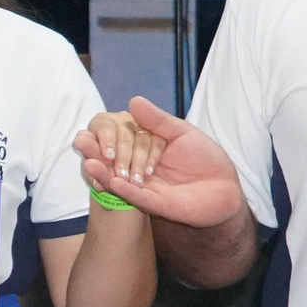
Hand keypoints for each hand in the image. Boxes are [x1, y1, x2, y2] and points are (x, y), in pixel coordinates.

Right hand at [76, 97, 243, 227]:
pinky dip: (125, 190)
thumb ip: (157, 120)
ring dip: (104, 173)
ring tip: (88, 163)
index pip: (123, 142)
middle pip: (115, 163)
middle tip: (81, 144)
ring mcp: (148, 189)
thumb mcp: (182, 132)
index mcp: (146, 152)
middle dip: (98, 154)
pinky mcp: (159, 205)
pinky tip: (113, 182)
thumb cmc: (206, 158)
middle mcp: (142, 171)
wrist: (226, 187)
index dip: (109, 137)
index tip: (90, 130)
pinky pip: (139, 198)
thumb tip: (133, 100)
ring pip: (121, 182)